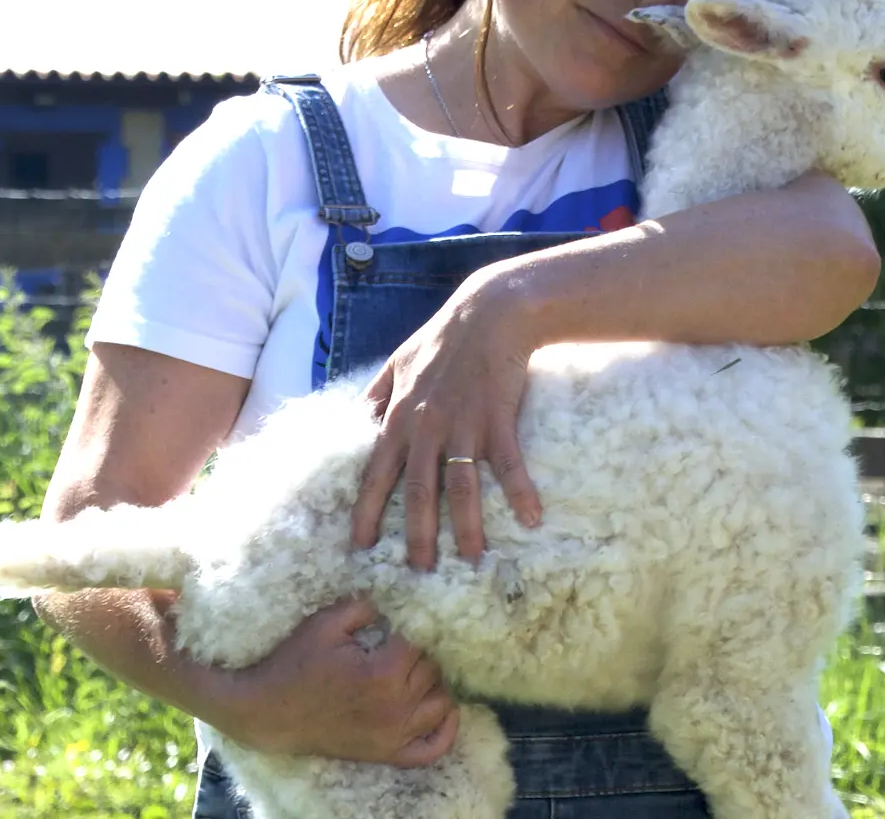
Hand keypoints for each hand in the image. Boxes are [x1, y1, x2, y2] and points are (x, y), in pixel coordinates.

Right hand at [216, 597, 457, 766]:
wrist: (269, 711)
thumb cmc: (296, 663)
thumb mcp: (326, 622)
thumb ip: (364, 606)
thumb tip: (392, 601)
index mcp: (383, 673)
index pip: (422, 642)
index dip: (414, 626)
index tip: (406, 617)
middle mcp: (395, 708)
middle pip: (433, 670)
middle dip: (421, 652)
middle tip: (404, 641)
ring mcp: (393, 736)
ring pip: (440, 703)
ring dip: (433, 683)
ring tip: (415, 668)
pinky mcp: (386, 753)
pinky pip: (431, 749)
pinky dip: (445, 731)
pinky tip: (444, 710)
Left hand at [351, 268, 542, 569]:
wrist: (489, 314)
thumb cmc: (442, 338)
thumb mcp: (396, 363)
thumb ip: (375, 396)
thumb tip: (352, 422)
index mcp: (398, 416)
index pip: (376, 472)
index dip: (367, 510)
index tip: (360, 544)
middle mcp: (426, 426)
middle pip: (417, 491)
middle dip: (417, 534)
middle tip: (418, 570)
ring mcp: (462, 424)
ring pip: (460, 486)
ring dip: (467, 525)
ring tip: (473, 558)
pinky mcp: (497, 418)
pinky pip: (509, 463)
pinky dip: (521, 491)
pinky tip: (532, 518)